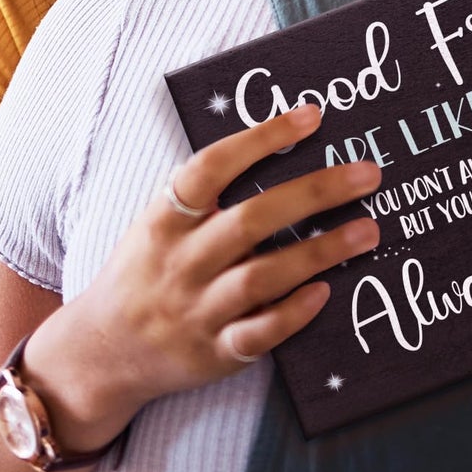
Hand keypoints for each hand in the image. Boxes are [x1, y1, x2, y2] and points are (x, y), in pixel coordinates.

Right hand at [25, 103, 378, 450]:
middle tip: (369, 175)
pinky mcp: (213, 355)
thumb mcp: (159, 221)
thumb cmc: (148, 268)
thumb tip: (284, 142)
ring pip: (262, 277)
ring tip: (368, 230)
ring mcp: (196, 311)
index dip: (261, 138)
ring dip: (320, 252)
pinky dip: (292, 313)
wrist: (102, 350)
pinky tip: (325, 292)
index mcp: (164, 220)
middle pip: (252, 220)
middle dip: (315, 194)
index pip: (211, 167)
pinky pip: (258, 335)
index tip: (312, 116)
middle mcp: (180, 262)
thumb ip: (206, 190)